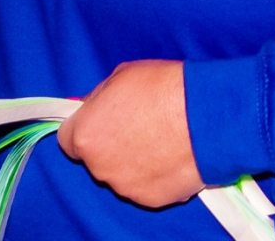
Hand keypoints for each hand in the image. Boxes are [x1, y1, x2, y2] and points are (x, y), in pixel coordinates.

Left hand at [58, 59, 203, 207]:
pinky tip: (174, 154)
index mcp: (85, 135)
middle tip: (140, 125)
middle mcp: (99, 167)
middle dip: (113, 144)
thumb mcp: (121, 76)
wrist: (206, 116)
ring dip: (135, 161)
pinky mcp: (152, 199)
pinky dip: (157, 174)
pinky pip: (148, 186)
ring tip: (162, 139)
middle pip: (98, 158)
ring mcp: (126, 186)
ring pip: (123, 174)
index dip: (87, 128)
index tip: (103, 121)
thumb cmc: (164, 89)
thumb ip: (100, 98)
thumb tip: (93, 107)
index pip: (69, 139)